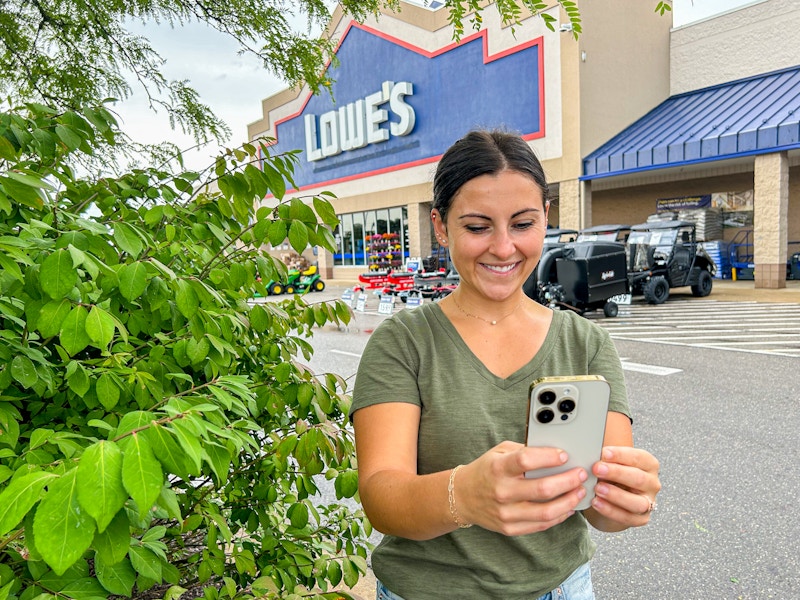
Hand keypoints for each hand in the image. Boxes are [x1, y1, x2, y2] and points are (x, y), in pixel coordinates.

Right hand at [456, 441, 588, 535]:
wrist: (462, 497)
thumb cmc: (485, 470)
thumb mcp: (499, 452)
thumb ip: (523, 451)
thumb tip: (554, 452)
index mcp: (498, 467)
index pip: (526, 461)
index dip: (549, 457)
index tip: (565, 455)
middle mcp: (501, 491)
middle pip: (542, 489)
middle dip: (568, 481)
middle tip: (581, 474)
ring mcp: (505, 512)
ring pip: (546, 511)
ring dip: (569, 501)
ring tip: (579, 492)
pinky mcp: (509, 528)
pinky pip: (540, 525)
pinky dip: (559, 516)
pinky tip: (568, 507)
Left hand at [589, 446, 660, 527]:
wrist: (613, 499)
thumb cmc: (613, 475)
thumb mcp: (612, 463)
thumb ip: (606, 459)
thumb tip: (590, 452)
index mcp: (648, 465)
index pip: (638, 458)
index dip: (621, 455)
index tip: (604, 453)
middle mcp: (652, 483)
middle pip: (638, 478)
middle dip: (616, 473)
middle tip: (597, 469)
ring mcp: (648, 502)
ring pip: (637, 502)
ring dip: (615, 495)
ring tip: (597, 488)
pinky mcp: (641, 519)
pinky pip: (627, 517)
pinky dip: (610, 510)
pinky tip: (596, 503)